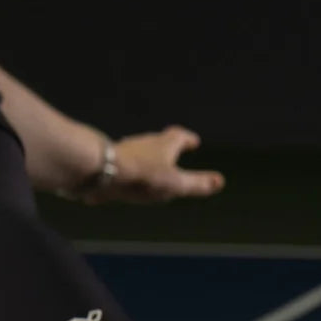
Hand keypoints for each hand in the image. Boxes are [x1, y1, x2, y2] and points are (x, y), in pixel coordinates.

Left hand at [82, 126, 224, 204]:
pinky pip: (125, 164)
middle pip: (159, 142)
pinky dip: (132, 169)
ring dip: (149, 157)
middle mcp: (144, 143)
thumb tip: (220, 181)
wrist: (101, 171)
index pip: (179, 137)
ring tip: (153, 167)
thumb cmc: (143, 176)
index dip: (187, 139)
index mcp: (163, 145)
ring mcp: (125, 151)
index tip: (194, 141)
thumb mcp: (176, 184)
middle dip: (168, 147)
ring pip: (141, 151)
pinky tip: (129, 179)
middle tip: (174, 150)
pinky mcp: (110, 162)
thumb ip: (197, 183)